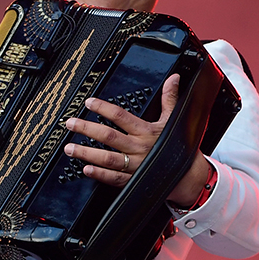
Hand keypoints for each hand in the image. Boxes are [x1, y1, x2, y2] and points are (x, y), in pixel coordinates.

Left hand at [63, 73, 180, 187]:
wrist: (188, 175)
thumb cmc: (177, 145)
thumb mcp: (172, 120)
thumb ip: (169, 98)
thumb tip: (173, 78)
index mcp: (146, 131)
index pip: (121, 116)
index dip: (103, 108)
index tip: (89, 102)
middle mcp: (139, 147)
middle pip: (108, 137)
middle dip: (87, 129)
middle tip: (70, 123)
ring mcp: (135, 165)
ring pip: (108, 158)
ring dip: (87, 153)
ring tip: (69, 148)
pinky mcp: (134, 180)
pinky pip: (114, 179)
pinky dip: (100, 175)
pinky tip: (86, 169)